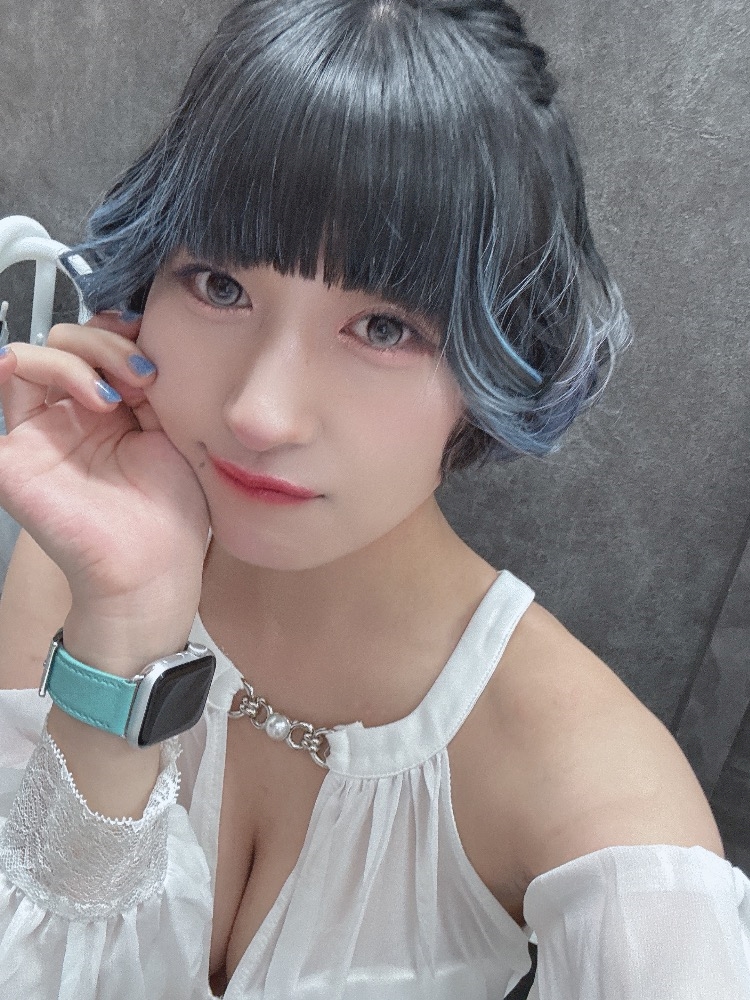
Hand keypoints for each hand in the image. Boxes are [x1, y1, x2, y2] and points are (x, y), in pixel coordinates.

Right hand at [0, 313, 208, 654]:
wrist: (156, 567)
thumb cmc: (173, 509)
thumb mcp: (173, 429)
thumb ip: (148, 382)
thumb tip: (134, 334)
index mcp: (109, 408)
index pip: (99, 341)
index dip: (122, 333)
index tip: (157, 354)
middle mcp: (70, 415)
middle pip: (66, 341)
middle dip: (107, 345)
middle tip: (145, 378)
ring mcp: (38, 433)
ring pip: (32, 357)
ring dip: (77, 359)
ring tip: (116, 396)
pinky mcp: (12, 458)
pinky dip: (9, 368)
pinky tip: (40, 374)